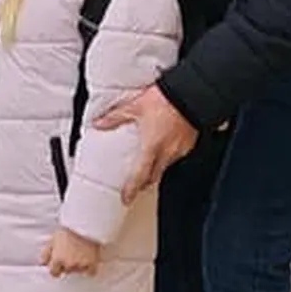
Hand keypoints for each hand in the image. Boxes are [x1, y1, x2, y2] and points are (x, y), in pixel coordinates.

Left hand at [42, 228, 100, 276]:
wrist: (85, 224)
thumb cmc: (68, 229)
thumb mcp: (53, 239)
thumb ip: (46, 253)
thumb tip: (42, 263)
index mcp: (58, 259)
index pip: (54, 273)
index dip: (55, 270)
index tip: (58, 267)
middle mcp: (69, 265)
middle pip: (67, 271)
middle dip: (67, 265)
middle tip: (71, 254)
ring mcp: (81, 265)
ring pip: (78, 271)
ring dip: (78, 266)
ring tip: (80, 254)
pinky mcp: (92, 264)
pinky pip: (90, 272)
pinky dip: (89, 268)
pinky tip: (89, 260)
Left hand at [95, 85, 198, 203]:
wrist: (191, 93)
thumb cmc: (165, 100)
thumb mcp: (135, 106)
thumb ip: (115, 117)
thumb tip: (98, 123)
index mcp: (152, 147)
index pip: (140, 176)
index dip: (132, 189)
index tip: (126, 198)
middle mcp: (167, 152)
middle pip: (154, 176)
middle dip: (145, 182)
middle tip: (136, 184)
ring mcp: (181, 149)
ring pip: (166, 166)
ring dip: (157, 167)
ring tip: (149, 161)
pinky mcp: (190, 144)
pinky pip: (177, 155)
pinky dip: (169, 155)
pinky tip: (164, 146)